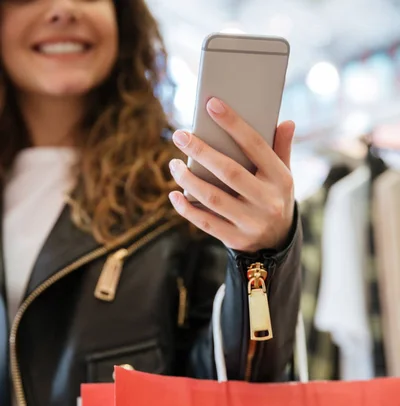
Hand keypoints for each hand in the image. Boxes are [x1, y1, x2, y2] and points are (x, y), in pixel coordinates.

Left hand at [168, 97, 295, 252]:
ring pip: (213, 198)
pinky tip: (174, 194)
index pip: (256, 145)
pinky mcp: (236, 239)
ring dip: (189, 179)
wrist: (278, 242)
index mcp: (280, 179)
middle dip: (201, 151)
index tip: (211, 104)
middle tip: (179, 135)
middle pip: (229, 172)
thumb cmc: (274, 197)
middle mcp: (267, 201)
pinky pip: (206, 223)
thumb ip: (282, 149)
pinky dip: (187, 209)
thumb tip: (286, 122)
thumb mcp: (283, 175)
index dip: (233, 124)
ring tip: (174, 164)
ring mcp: (251, 223)